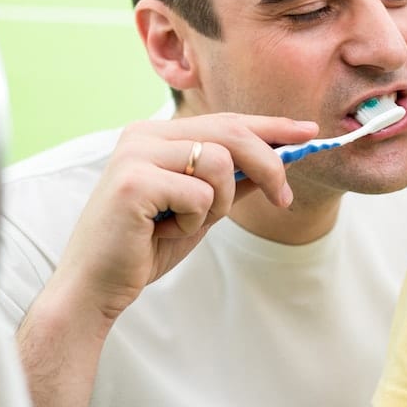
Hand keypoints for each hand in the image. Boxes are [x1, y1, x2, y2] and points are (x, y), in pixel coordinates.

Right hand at [50, 113, 317, 322]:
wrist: (97, 286)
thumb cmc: (148, 244)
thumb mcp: (203, 207)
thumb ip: (234, 180)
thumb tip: (281, 158)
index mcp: (157, 134)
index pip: (227, 120)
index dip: (272, 126)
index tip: (309, 133)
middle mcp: (143, 134)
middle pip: (230, 132)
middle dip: (269, 164)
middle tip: (284, 198)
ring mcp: (135, 154)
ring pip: (218, 162)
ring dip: (221, 202)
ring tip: (190, 222)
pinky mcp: (132, 182)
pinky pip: (199, 194)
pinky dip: (195, 220)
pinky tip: (165, 231)